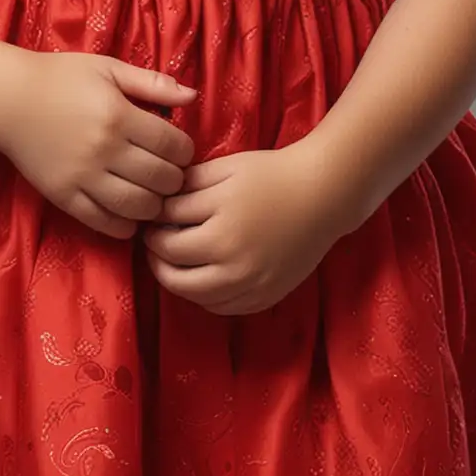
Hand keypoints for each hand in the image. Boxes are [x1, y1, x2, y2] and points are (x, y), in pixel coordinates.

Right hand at [0, 51, 197, 240]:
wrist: (7, 99)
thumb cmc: (60, 78)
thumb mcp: (108, 68)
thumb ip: (151, 83)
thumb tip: (193, 96)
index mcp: (118, 115)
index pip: (172, 146)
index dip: (185, 151)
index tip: (179, 149)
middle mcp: (104, 150)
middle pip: (161, 179)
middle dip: (175, 179)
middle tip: (171, 174)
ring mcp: (83, 177)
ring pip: (138, 206)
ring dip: (155, 205)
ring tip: (153, 194)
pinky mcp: (64, 197)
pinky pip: (104, 222)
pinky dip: (125, 225)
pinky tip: (129, 212)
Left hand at [141, 140, 341, 314]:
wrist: (323, 196)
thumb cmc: (273, 174)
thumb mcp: (226, 169)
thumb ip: (188, 186)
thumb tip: (158, 203)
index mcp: (220, 223)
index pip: (166, 231)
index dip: (154, 222)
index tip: (153, 217)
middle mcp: (232, 260)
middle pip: (172, 270)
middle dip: (155, 254)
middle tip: (155, 240)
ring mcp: (249, 283)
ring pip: (192, 294)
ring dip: (174, 278)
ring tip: (173, 260)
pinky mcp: (264, 296)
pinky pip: (220, 307)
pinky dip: (203, 295)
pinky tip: (202, 276)